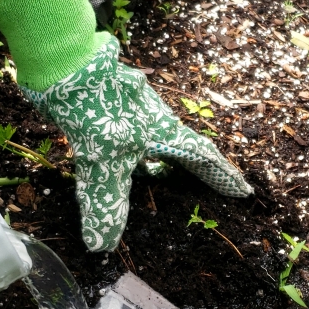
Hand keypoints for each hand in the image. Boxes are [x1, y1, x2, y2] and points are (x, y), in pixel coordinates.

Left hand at [24, 35, 251, 250]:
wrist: (65, 62)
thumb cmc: (93, 111)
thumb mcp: (101, 164)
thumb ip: (106, 204)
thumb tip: (103, 246)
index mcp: (164, 132)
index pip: (202, 158)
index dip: (222, 176)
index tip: (243, 191)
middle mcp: (156, 116)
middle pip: (185, 145)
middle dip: (197, 168)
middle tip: (210, 184)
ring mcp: (135, 104)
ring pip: (160, 134)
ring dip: (165, 156)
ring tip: (161, 174)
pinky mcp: (114, 97)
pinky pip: (136, 126)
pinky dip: (137, 145)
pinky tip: (122, 150)